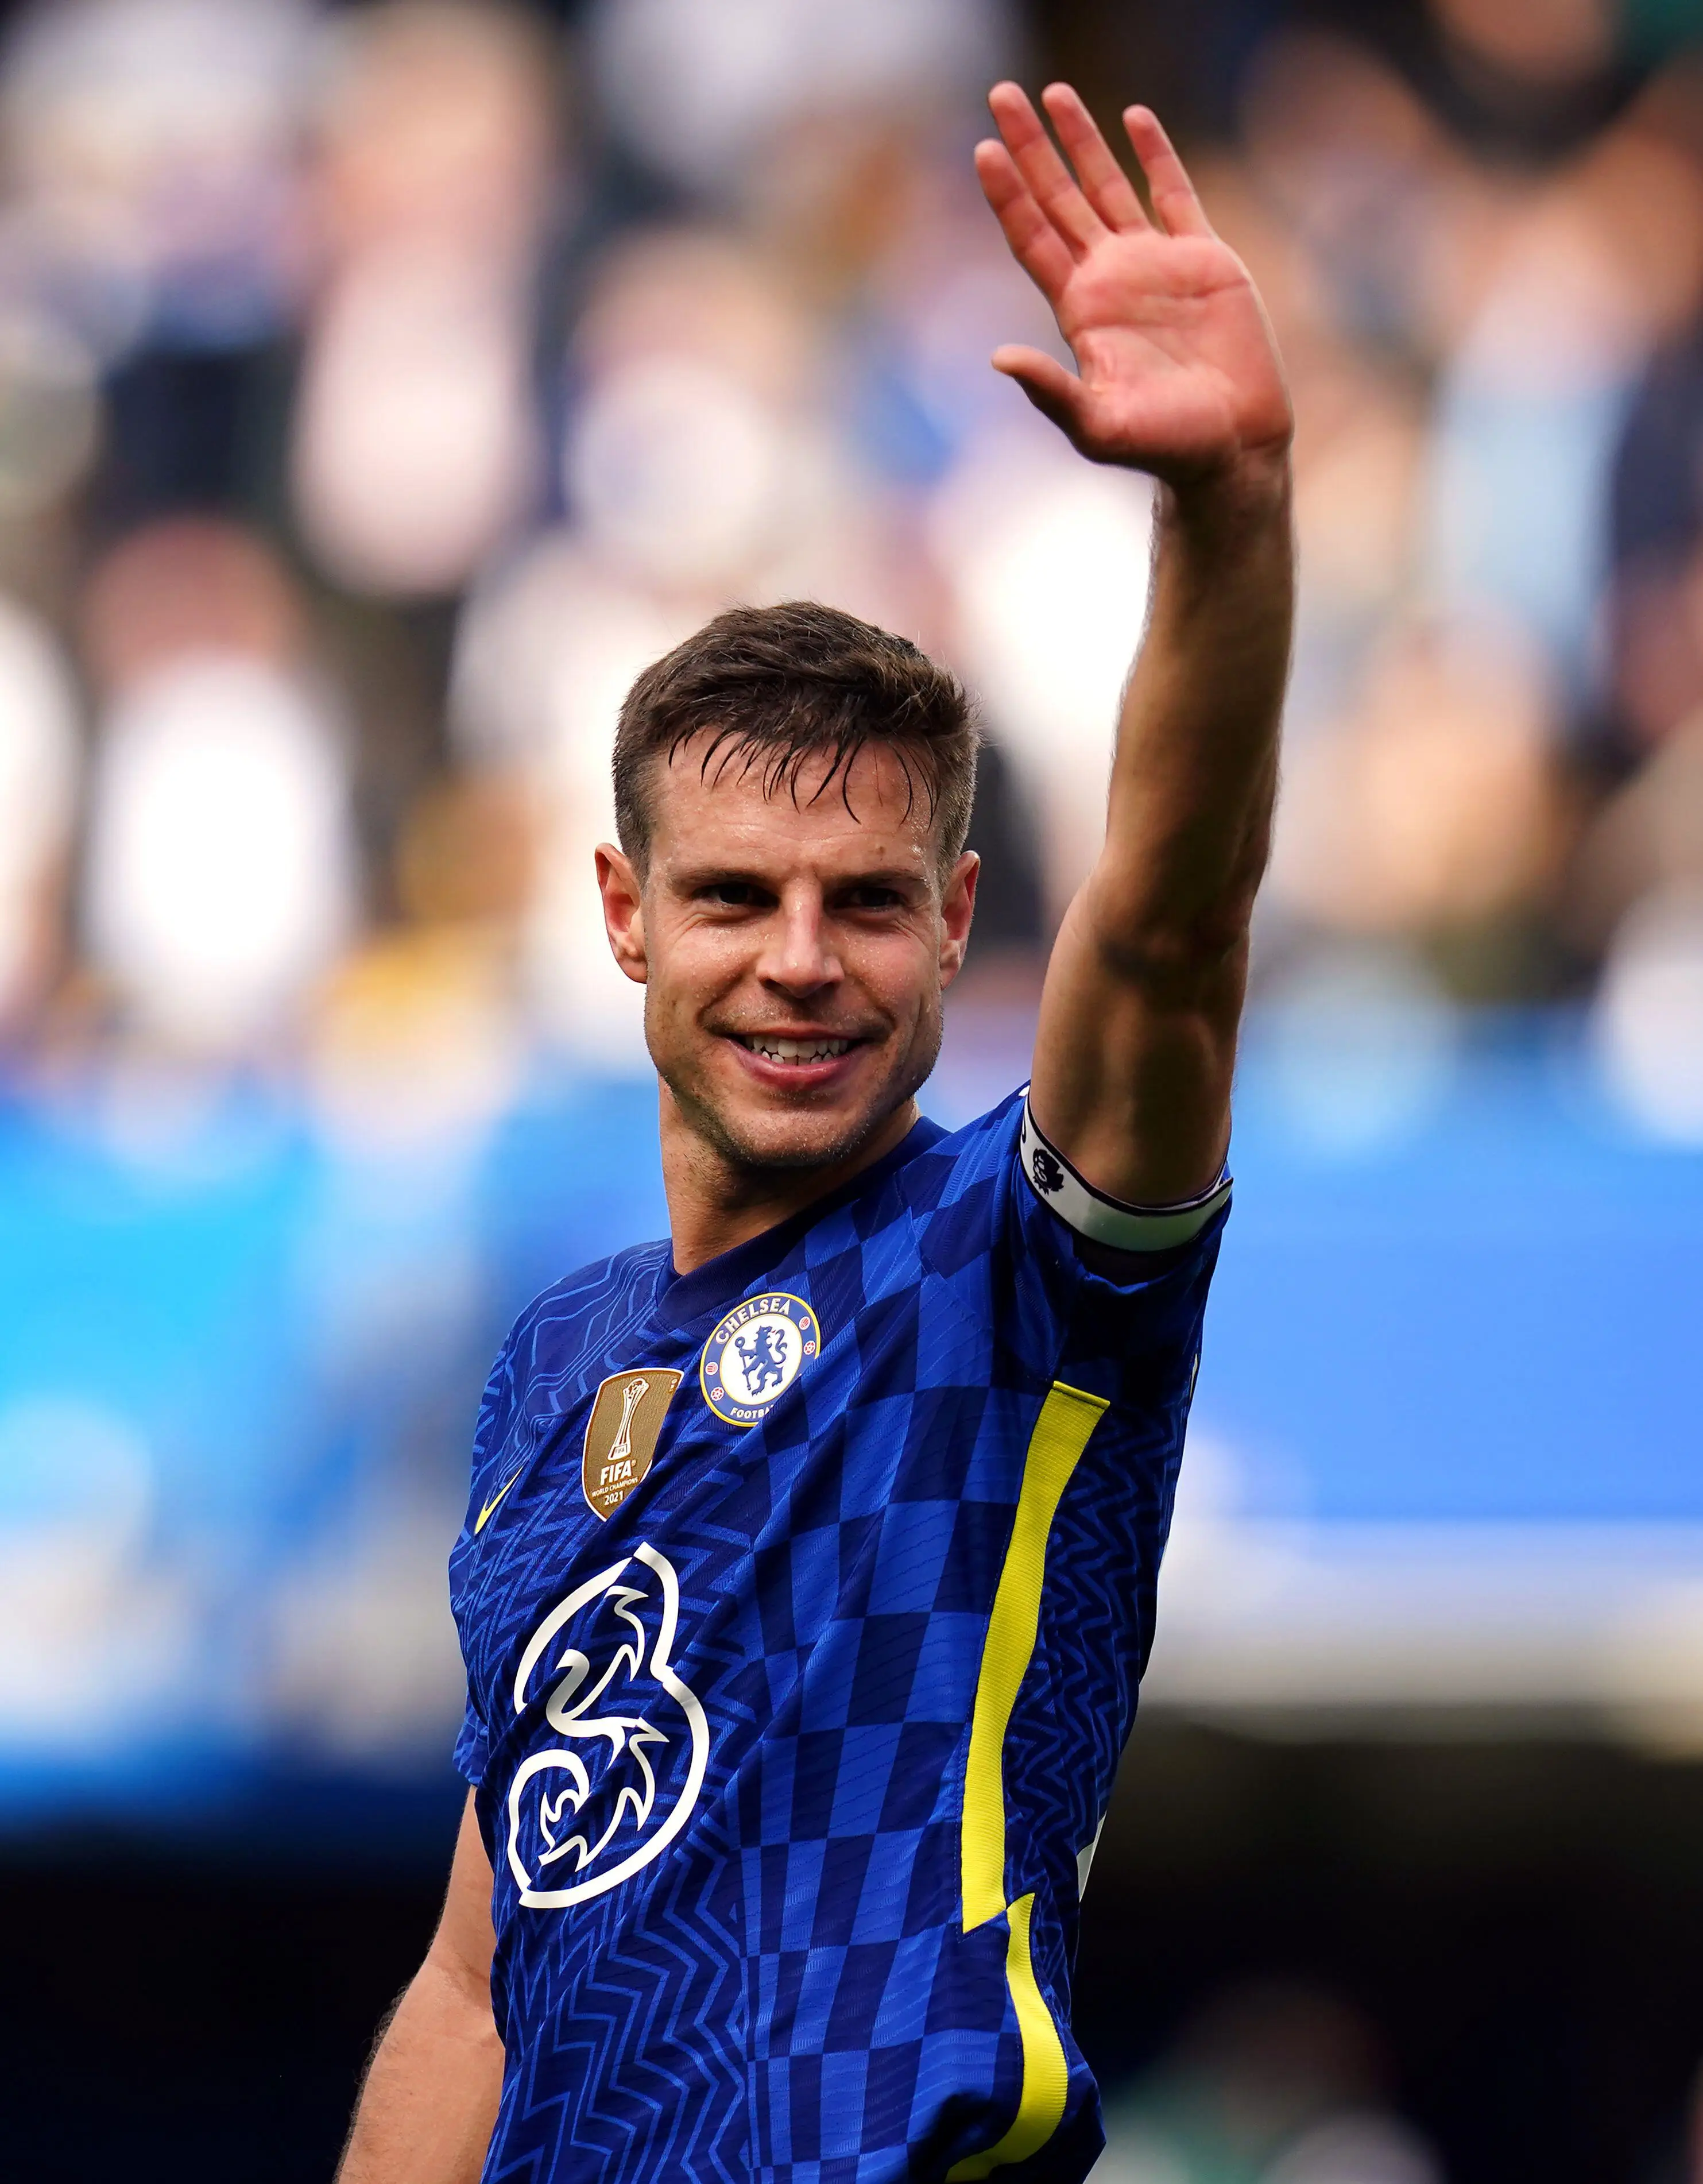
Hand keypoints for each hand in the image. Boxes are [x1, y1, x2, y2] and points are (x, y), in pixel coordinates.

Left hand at [975, 83, 1291, 490]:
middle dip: (1030, 148)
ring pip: (1107, 185)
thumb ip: (1051, 392)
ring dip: (1081, 139)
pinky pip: (1174, 193)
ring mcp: (1154, 264)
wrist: (1231, 446)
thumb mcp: (1099, 426)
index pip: (1031, 238)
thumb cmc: (1163, 446)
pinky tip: (1134, 118)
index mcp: (1079, 310)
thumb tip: (997, 359)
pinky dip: (1156, 154)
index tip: (984, 149)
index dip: (1007, 195)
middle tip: (1001, 94)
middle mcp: (1110, 278)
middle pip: (1058, 198)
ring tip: (1054, 92)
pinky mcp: (1203, 259)